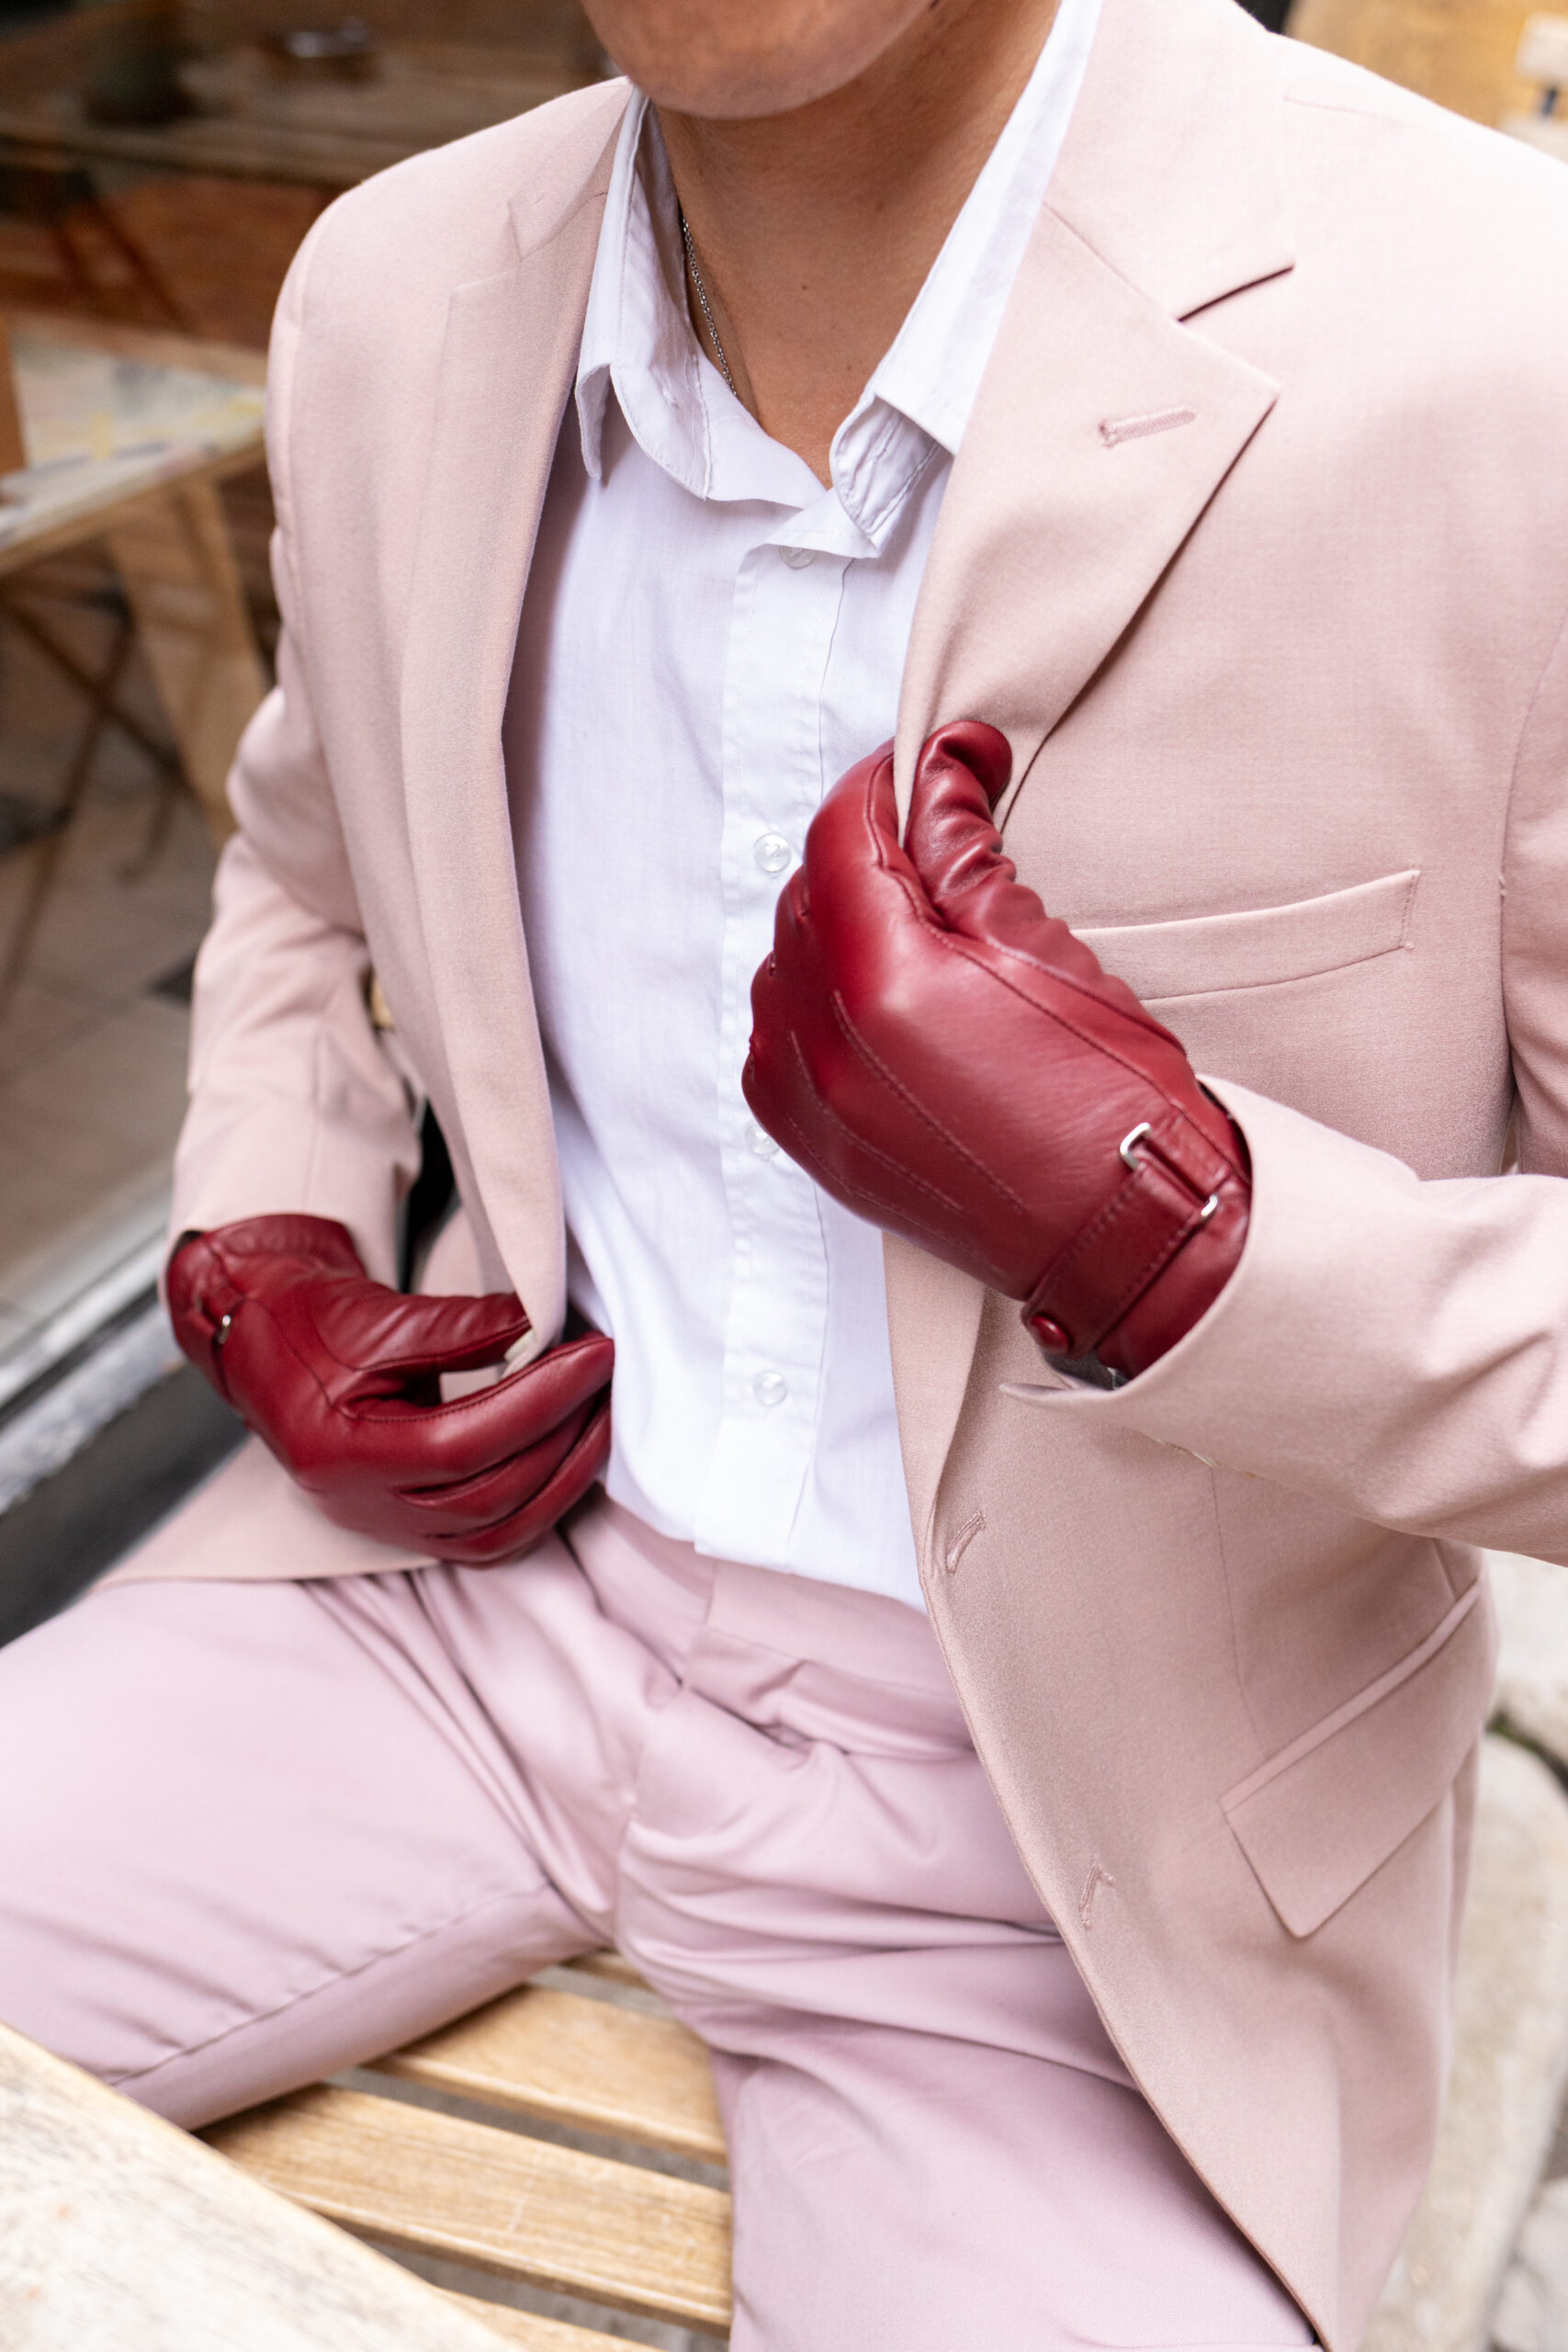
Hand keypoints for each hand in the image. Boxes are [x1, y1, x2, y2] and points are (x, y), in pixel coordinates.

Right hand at [166, 1215, 611, 1562]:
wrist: (265, 1345)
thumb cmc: (309, 1324)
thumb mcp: (378, 1312)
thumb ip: (461, 1325)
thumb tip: (544, 1324)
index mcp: (341, 1452)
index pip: (462, 1443)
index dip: (538, 1400)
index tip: (594, 1353)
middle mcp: (362, 1504)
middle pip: (488, 1495)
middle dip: (563, 1435)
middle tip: (608, 1375)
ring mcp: (387, 1525)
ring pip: (497, 1532)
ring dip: (565, 1476)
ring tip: (604, 1413)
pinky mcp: (410, 1528)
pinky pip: (491, 1539)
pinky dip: (541, 1504)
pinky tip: (575, 1458)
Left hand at [742, 723, 1249, 1379]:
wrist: (1125, 1235)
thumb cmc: (1111, 1099)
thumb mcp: (1045, 944)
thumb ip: (963, 843)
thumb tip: (940, 764)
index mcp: (883, 982)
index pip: (843, 837)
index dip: (888, 782)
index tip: (932, 765)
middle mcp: (824, 1046)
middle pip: (805, 897)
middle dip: (864, 854)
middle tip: (935, 838)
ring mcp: (808, 1105)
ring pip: (782, 967)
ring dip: (833, 926)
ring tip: (913, 924)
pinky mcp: (812, 1148)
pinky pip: (775, 1042)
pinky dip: (812, 1003)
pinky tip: (875, 998)